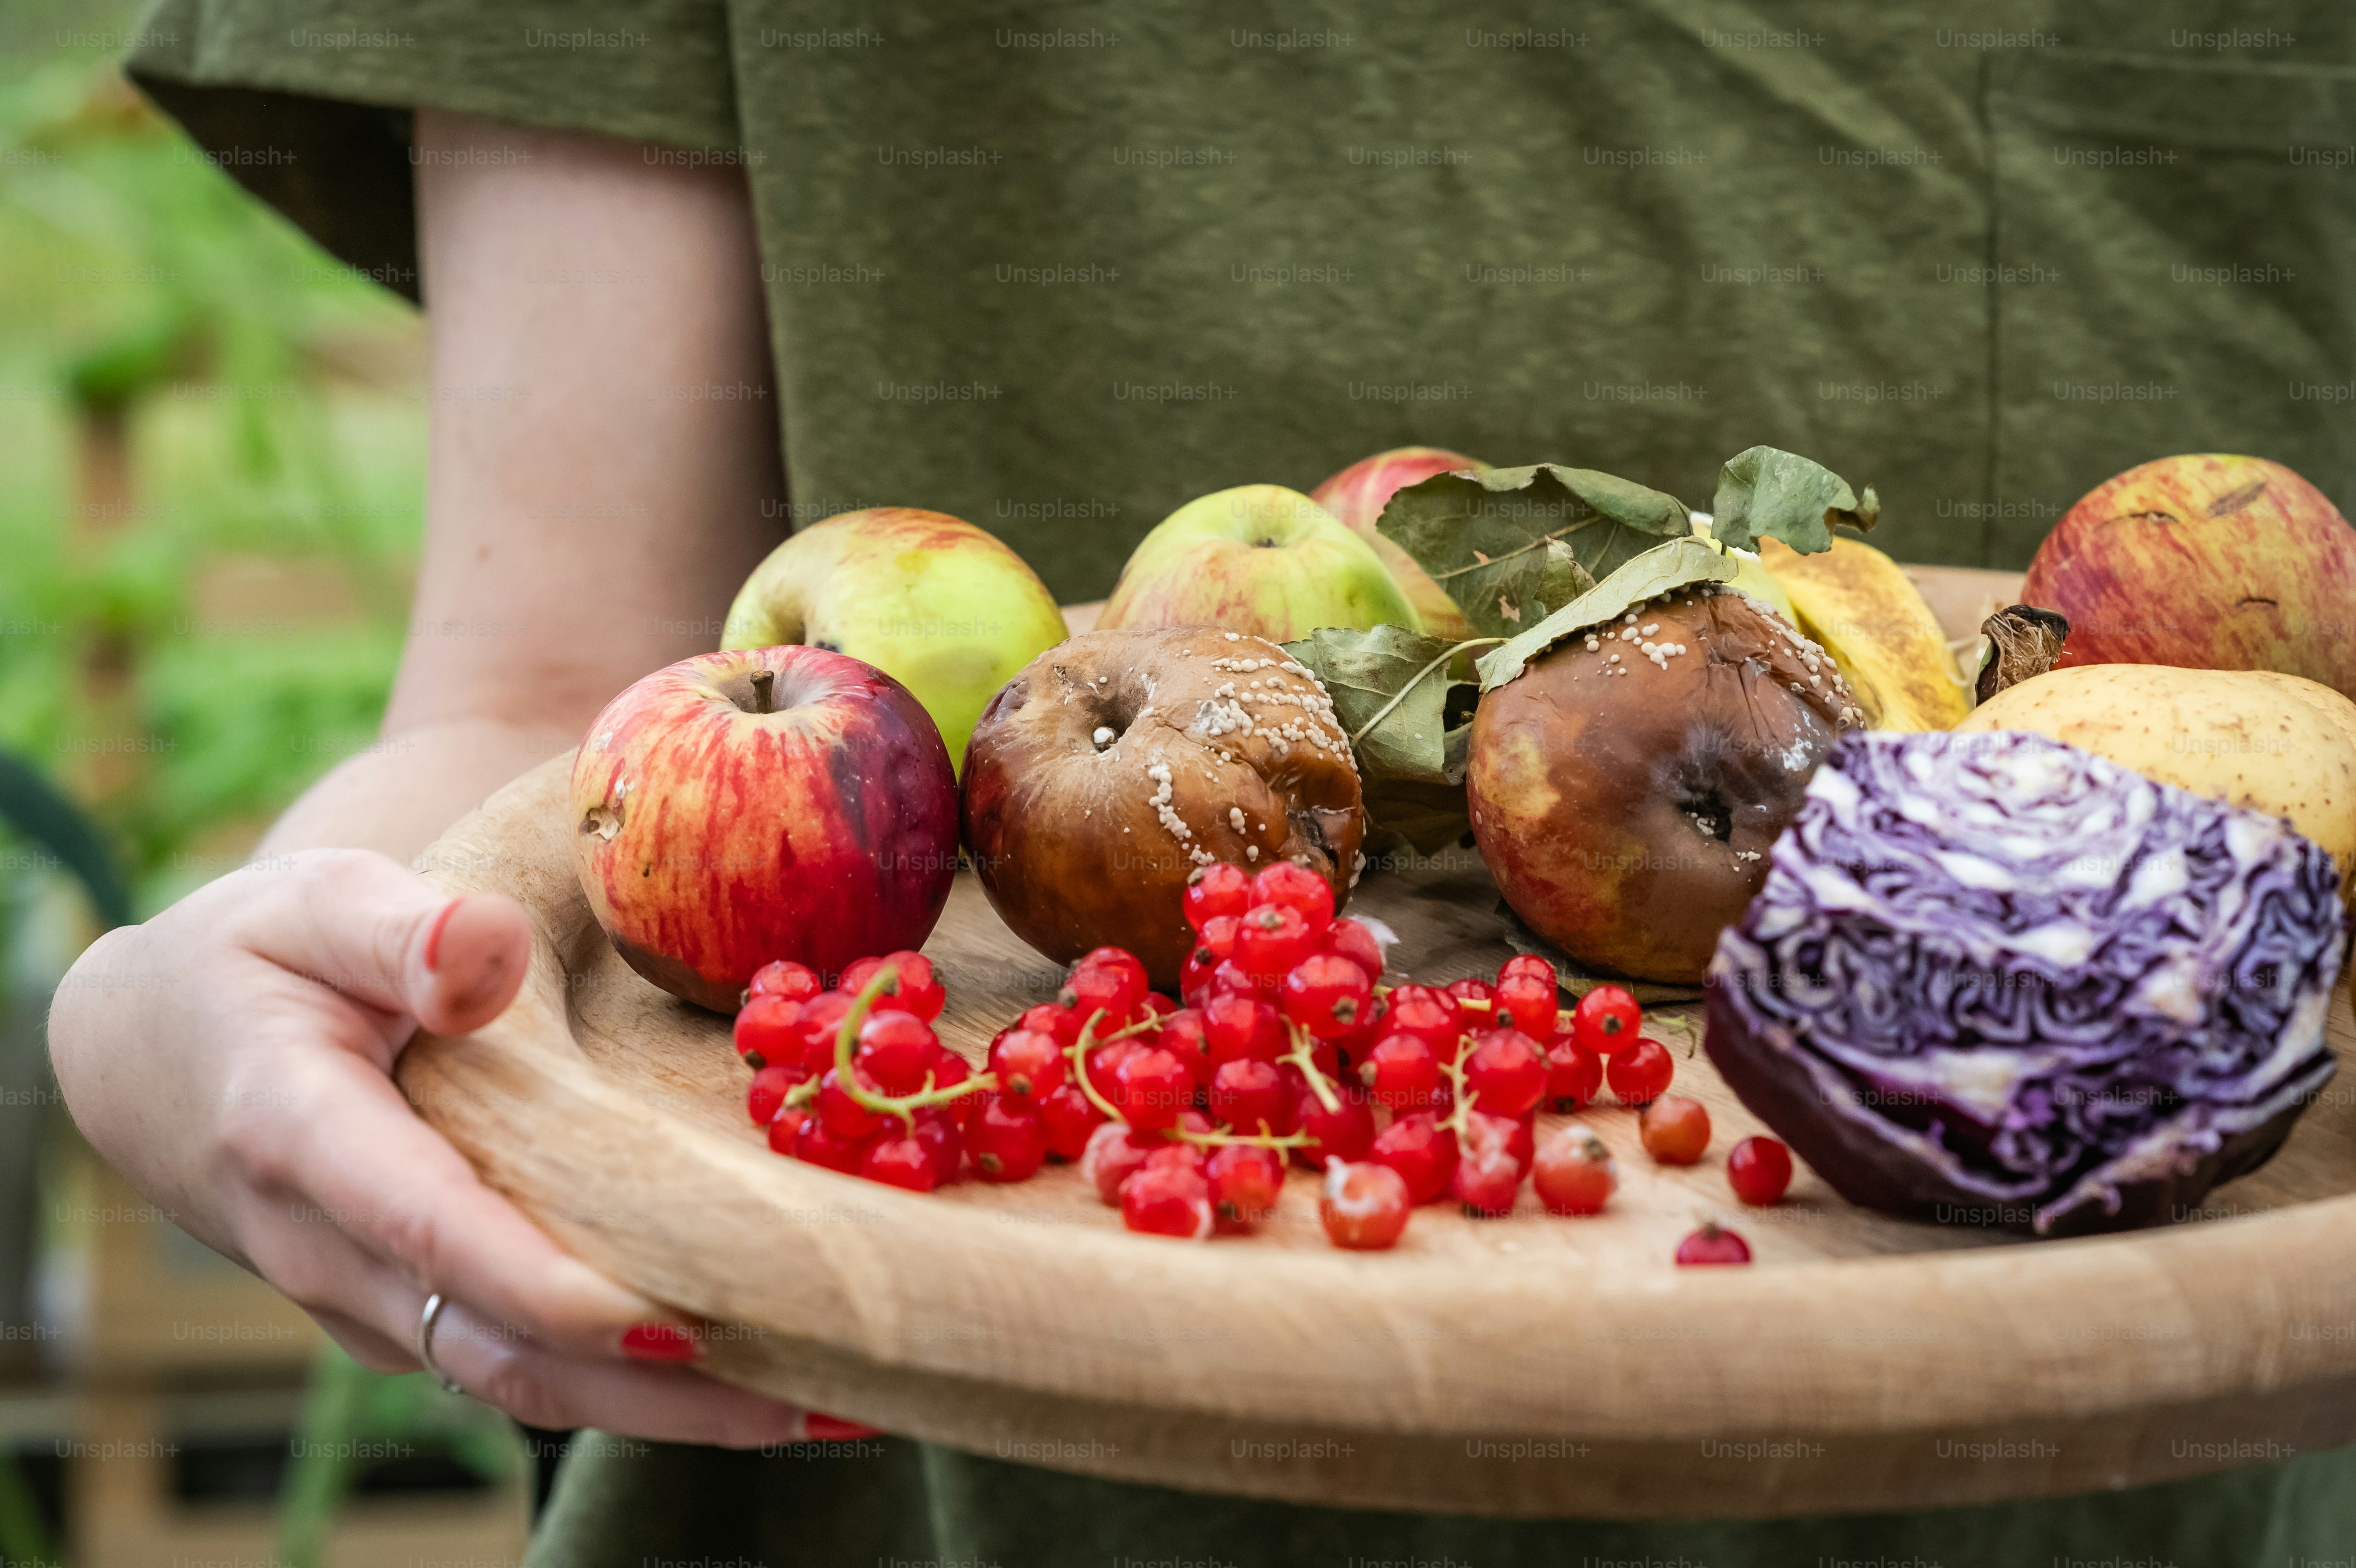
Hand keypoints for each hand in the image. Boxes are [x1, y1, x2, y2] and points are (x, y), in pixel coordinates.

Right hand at [49, 848, 844, 1444]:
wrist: (152, 1053)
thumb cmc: (254, 959)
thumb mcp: (312, 902)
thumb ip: (399, 926)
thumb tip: (482, 952)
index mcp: (300, 1135)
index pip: (432, 1228)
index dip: (546, 1284)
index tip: (666, 1324)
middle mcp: (329, 1250)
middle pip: (499, 1347)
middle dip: (658, 1390)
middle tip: (815, 1395)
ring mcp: (368, 1303)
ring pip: (516, 1383)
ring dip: (666, 1411)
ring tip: (825, 1405)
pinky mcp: (406, 1318)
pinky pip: (515, 1368)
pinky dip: (626, 1388)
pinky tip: (746, 1380)